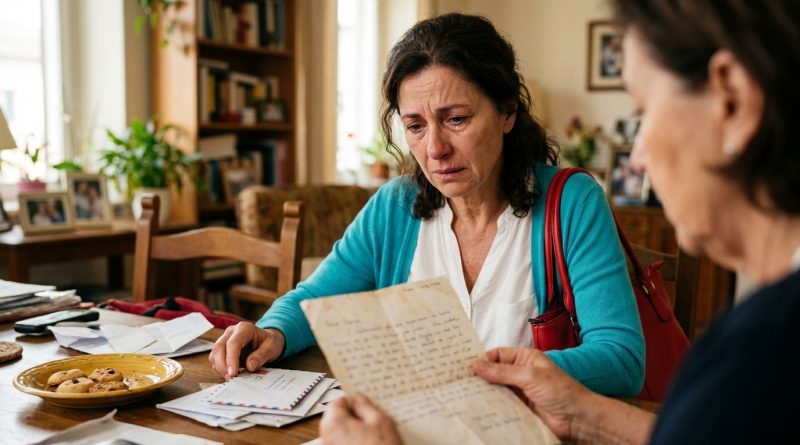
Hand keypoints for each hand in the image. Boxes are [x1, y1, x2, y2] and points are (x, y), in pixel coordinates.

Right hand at [208, 322, 284, 379]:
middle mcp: (231, 331)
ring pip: (214, 354)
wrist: (267, 340)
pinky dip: (220, 368)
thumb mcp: (271, 348)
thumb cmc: (269, 343)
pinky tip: (230, 374)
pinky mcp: (222, 348)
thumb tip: (249, 366)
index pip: (233, 343)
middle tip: (231, 378)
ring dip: (220, 368)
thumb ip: (261, 356)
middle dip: (222, 365)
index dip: (231, 359)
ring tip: (232, 378)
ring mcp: (225, 338)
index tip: (233, 373)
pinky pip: (215, 359)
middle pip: (219, 348)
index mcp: (245, 328)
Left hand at [320, 395, 401, 444]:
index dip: (351, 401)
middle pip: (334, 419)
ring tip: (372, 436)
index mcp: (334, 424)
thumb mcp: (381, 422)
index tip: (363, 404)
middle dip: (351, 417)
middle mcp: (326, 439)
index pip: (337, 402)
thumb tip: (359, 400)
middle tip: (370, 420)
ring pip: (338, 434)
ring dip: (351, 432)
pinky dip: (350, 444)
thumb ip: (366, 407)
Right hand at [472, 348, 592, 439]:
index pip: (498, 355)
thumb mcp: (530, 376)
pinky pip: (501, 405)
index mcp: (526, 358)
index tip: (464, 365)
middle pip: (494, 372)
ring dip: (484, 393)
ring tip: (464, 394)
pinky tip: (479, 408)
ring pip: (496, 390)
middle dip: (480, 377)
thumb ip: (502, 372)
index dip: (482, 359)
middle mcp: (521, 373)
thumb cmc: (562, 391)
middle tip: (460, 381)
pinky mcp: (520, 408)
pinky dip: (491, 406)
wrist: (578, 419)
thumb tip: (477, 365)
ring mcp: (520, 392)